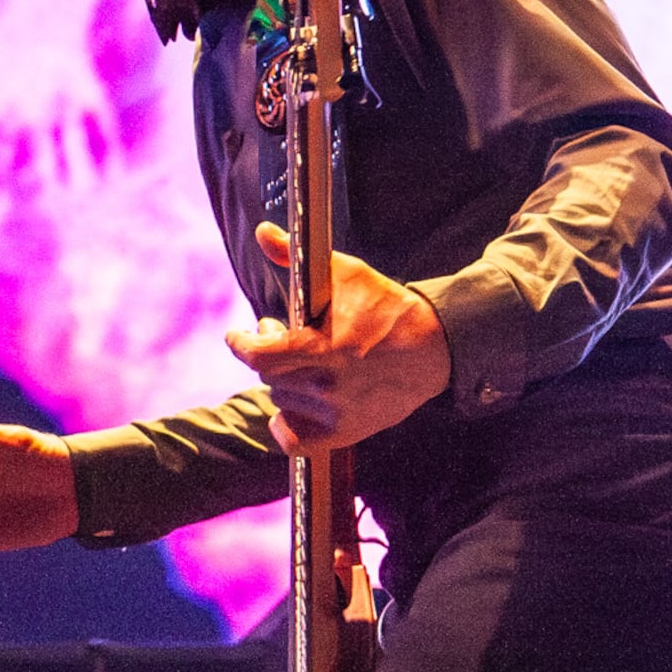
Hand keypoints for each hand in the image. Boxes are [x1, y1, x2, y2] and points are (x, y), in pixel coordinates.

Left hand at [225, 225, 450, 453]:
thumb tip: (262, 232)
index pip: (259, 357)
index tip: (237, 335)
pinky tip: (297, 404)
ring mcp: (336, 413)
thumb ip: (296, 256)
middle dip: (268, 353)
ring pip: (282, 400)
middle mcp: (327, 385)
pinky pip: (293, 439)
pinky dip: (288, 424)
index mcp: (323, 347)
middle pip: (269, 375)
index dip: (241, 345)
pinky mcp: (346, 433)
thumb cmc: (386, 308)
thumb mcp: (345, 273)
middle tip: (277, 336)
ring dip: (285, 381)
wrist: (434, 348)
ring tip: (302, 363)